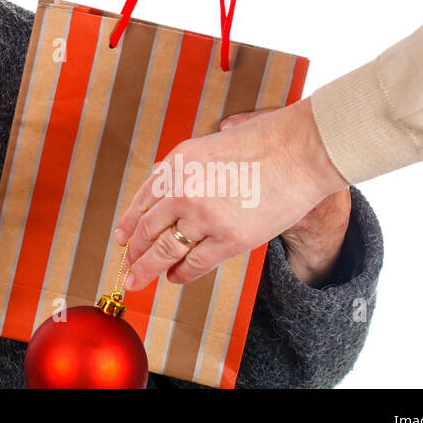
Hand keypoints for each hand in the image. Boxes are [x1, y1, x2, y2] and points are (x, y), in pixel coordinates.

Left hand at [113, 98, 348, 289]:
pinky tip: (174, 277)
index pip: (143, 200)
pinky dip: (181, 273)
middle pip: (148, 229)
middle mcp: (183, 190)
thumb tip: (169, 185)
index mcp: (176, 163)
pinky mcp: (230, 239)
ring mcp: (204, 216)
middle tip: (126, 266)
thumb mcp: (209, 144)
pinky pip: (196, 262)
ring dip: (148, 268)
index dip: (130, 223)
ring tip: (138, 280)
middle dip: (134, 253)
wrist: (299, 151)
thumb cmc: (263, 142)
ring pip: (166, 250)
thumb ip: (187, 168)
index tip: (122, 238)